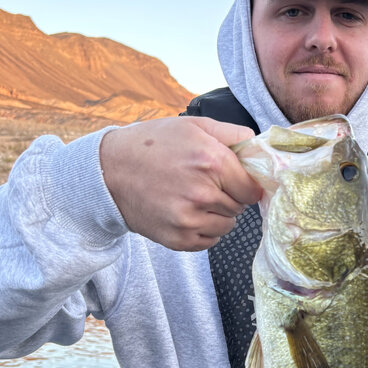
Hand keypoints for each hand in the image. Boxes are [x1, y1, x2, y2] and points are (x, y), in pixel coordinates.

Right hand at [99, 116, 261, 250]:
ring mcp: (189, 219)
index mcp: (212, 162)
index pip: (251, 189)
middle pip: (239, 207)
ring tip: (194, 199)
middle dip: (229, 197)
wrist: (110, 171)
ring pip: (227, 226)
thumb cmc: (151, 145)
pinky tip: (186, 213)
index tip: (236, 182)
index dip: (246, 185)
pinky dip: (204, 230)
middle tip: (206, 185)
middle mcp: (203, 193)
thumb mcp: (193, 126)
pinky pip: (209, 241)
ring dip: (218, 215)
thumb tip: (257, 144)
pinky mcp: (178, 238)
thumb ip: (231, 133)